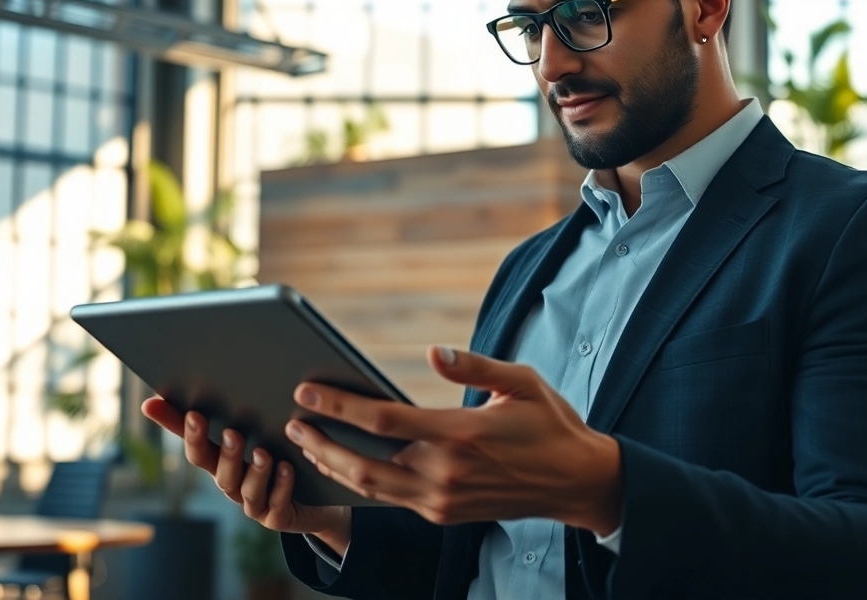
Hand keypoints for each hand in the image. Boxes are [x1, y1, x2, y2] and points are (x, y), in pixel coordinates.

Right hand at [141, 398, 351, 554]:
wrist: (319, 499)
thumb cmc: (283, 456)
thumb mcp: (264, 431)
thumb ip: (241, 409)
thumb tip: (218, 376)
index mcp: (223, 460)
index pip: (196, 445)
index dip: (184, 431)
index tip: (186, 411)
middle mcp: (234, 483)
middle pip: (217, 471)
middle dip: (225, 453)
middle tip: (233, 433)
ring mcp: (255, 503)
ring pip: (247, 491)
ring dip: (254, 471)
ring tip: (264, 454)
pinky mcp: (277, 517)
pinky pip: (276, 505)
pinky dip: (281, 487)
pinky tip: (287, 469)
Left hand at [285, 347, 622, 533]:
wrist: (576, 483)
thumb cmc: (549, 424)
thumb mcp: (521, 381)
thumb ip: (472, 365)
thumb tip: (433, 351)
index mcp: (459, 435)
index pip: (382, 421)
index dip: (338, 406)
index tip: (306, 391)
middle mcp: (445, 474)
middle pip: (363, 463)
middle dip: (321, 443)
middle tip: (290, 423)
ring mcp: (442, 500)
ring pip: (370, 488)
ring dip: (333, 466)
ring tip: (305, 444)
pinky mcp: (444, 514)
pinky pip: (389, 500)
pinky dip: (358, 483)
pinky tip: (341, 463)